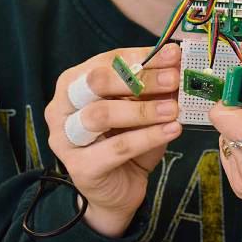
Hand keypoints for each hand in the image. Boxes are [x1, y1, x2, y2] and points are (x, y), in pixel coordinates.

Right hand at [44, 43, 182, 236]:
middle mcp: (62, 107)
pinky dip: (148, 137)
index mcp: (74, 83)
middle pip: (95, 82)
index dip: (140, 55)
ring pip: (101, 115)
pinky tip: (173, 130)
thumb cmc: (128, 138)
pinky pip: (116, 148)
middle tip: (174, 79)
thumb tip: (179, 62)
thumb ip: (153, 87)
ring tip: (174, 109)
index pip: (106, 61)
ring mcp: (66, 138)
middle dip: (138, 78)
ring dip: (142, 110)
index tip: (173, 54)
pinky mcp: (80, 168)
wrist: (119, 188)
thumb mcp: (142, 106)